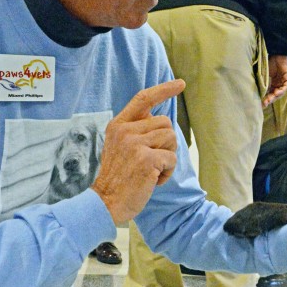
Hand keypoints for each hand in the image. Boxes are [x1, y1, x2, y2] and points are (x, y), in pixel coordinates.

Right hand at [91, 80, 185, 223]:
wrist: (106, 202)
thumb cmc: (118, 178)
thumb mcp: (120, 147)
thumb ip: (136, 132)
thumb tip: (162, 122)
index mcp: (118, 125)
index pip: (143, 99)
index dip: (163, 89)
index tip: (180, 84)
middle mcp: (125, 131)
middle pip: (165, 123)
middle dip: (166, 143)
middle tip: (152, 160)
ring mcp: (135, 144)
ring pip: (171, 139)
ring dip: (168, 158)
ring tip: (151, 171)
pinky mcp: (146, 159)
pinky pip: (172, 159)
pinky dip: (167, 172)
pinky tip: (152, 180)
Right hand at [262, 55, 286, 106]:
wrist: (276, 52)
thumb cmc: (269, 61)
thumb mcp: (263, 74)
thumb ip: (261, 81)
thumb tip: (253, 90)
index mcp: (273, 83)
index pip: (269, 93)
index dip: (265, 98)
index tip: (259, 103)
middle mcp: (279, 84)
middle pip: (274, 94)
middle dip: (269, 100)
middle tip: (264, 104)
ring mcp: (284, 81)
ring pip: (280, 92)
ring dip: (274, 96)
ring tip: (269, 100)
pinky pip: (285, 87)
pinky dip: (281, 90)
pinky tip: (276, 93)